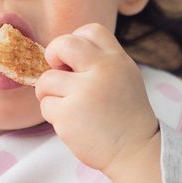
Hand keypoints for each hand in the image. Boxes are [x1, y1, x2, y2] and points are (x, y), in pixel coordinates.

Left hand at [36, 23, 159, 176]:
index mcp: (117, 60)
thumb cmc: (125, 115)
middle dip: (52, 54)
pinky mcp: (68, 115)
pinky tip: (72, 123)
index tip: (75, 59)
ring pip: (46, 80)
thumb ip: (101, 62)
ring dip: (50, 93)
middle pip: (63, 44)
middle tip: (57, 70)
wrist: (135, 151)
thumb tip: (61, 53)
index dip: (76, 40)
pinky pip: (46, 105)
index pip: (90, 30)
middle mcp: (102, 71)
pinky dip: (53, 114)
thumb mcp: (124, 77)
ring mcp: (84, 92)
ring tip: (68, 105)